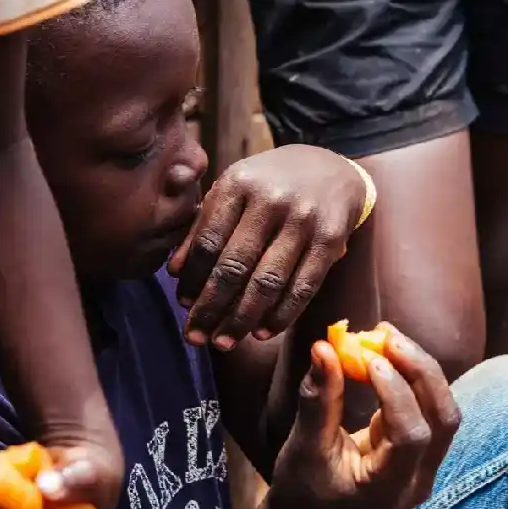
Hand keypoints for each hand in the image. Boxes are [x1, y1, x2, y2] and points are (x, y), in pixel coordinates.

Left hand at [167, 145, 365, 350]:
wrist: (331, 166)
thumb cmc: (269, 184)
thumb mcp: (233, 190)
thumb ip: (203, 226)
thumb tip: (175, 273)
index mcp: (238, 183)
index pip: (208, 241)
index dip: (193, 278)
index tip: (182, 305)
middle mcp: (271, 200)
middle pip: (234, 266)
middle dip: (211, 308)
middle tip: (195, 338)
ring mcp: (304, 220)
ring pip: (268, 282)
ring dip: (242, 319)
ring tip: (223, 342)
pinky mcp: (332, 239)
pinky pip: (303, 286)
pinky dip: (281, 315)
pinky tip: (261, 332)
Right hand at [265, 325, 460, 508]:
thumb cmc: (302, 487)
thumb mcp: (304, 446)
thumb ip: (319, 399)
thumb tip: (325, 347)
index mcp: (389, 489)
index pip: (412, 436)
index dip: (397, 393)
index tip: (369, 358)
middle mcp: (419, 480)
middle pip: (443, 418)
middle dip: (420, 370)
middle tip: (385, 335)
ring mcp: (427, 465)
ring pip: (443, 408)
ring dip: (420, 368)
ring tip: (386, 336)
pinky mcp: (423, 448)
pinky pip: (431, 405)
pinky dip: (413, 376)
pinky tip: (388, 352)